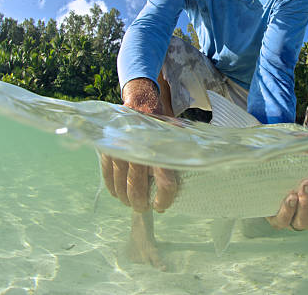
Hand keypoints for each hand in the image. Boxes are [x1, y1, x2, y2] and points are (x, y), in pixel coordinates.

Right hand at [101, 77, 177, 212]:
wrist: (141, 101)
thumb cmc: (161, 121)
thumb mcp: (177, 133)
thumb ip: (184, 151)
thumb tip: (200, 168)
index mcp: (161, 150)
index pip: (164, 182)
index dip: (163, 199)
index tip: (161, 206)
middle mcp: (139, 152)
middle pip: (137, 188)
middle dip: (140, 203)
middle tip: (143, 208)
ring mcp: (121, 152)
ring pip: (120, 185)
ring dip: (125, 198)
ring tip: (131, 203)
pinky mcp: (108, 150)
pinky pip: (107, 175)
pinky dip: (112, 187)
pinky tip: (117, 193)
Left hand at [266, 173, 307, 230]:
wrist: (269, 183)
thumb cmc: (293, 176)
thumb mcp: (306, 168)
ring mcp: (294, 222)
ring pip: (303, 219)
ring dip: (306, 202)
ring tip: (306, 185)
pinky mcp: (278, 222)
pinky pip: (284, 219)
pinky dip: (288, 209)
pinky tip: (292, 197)